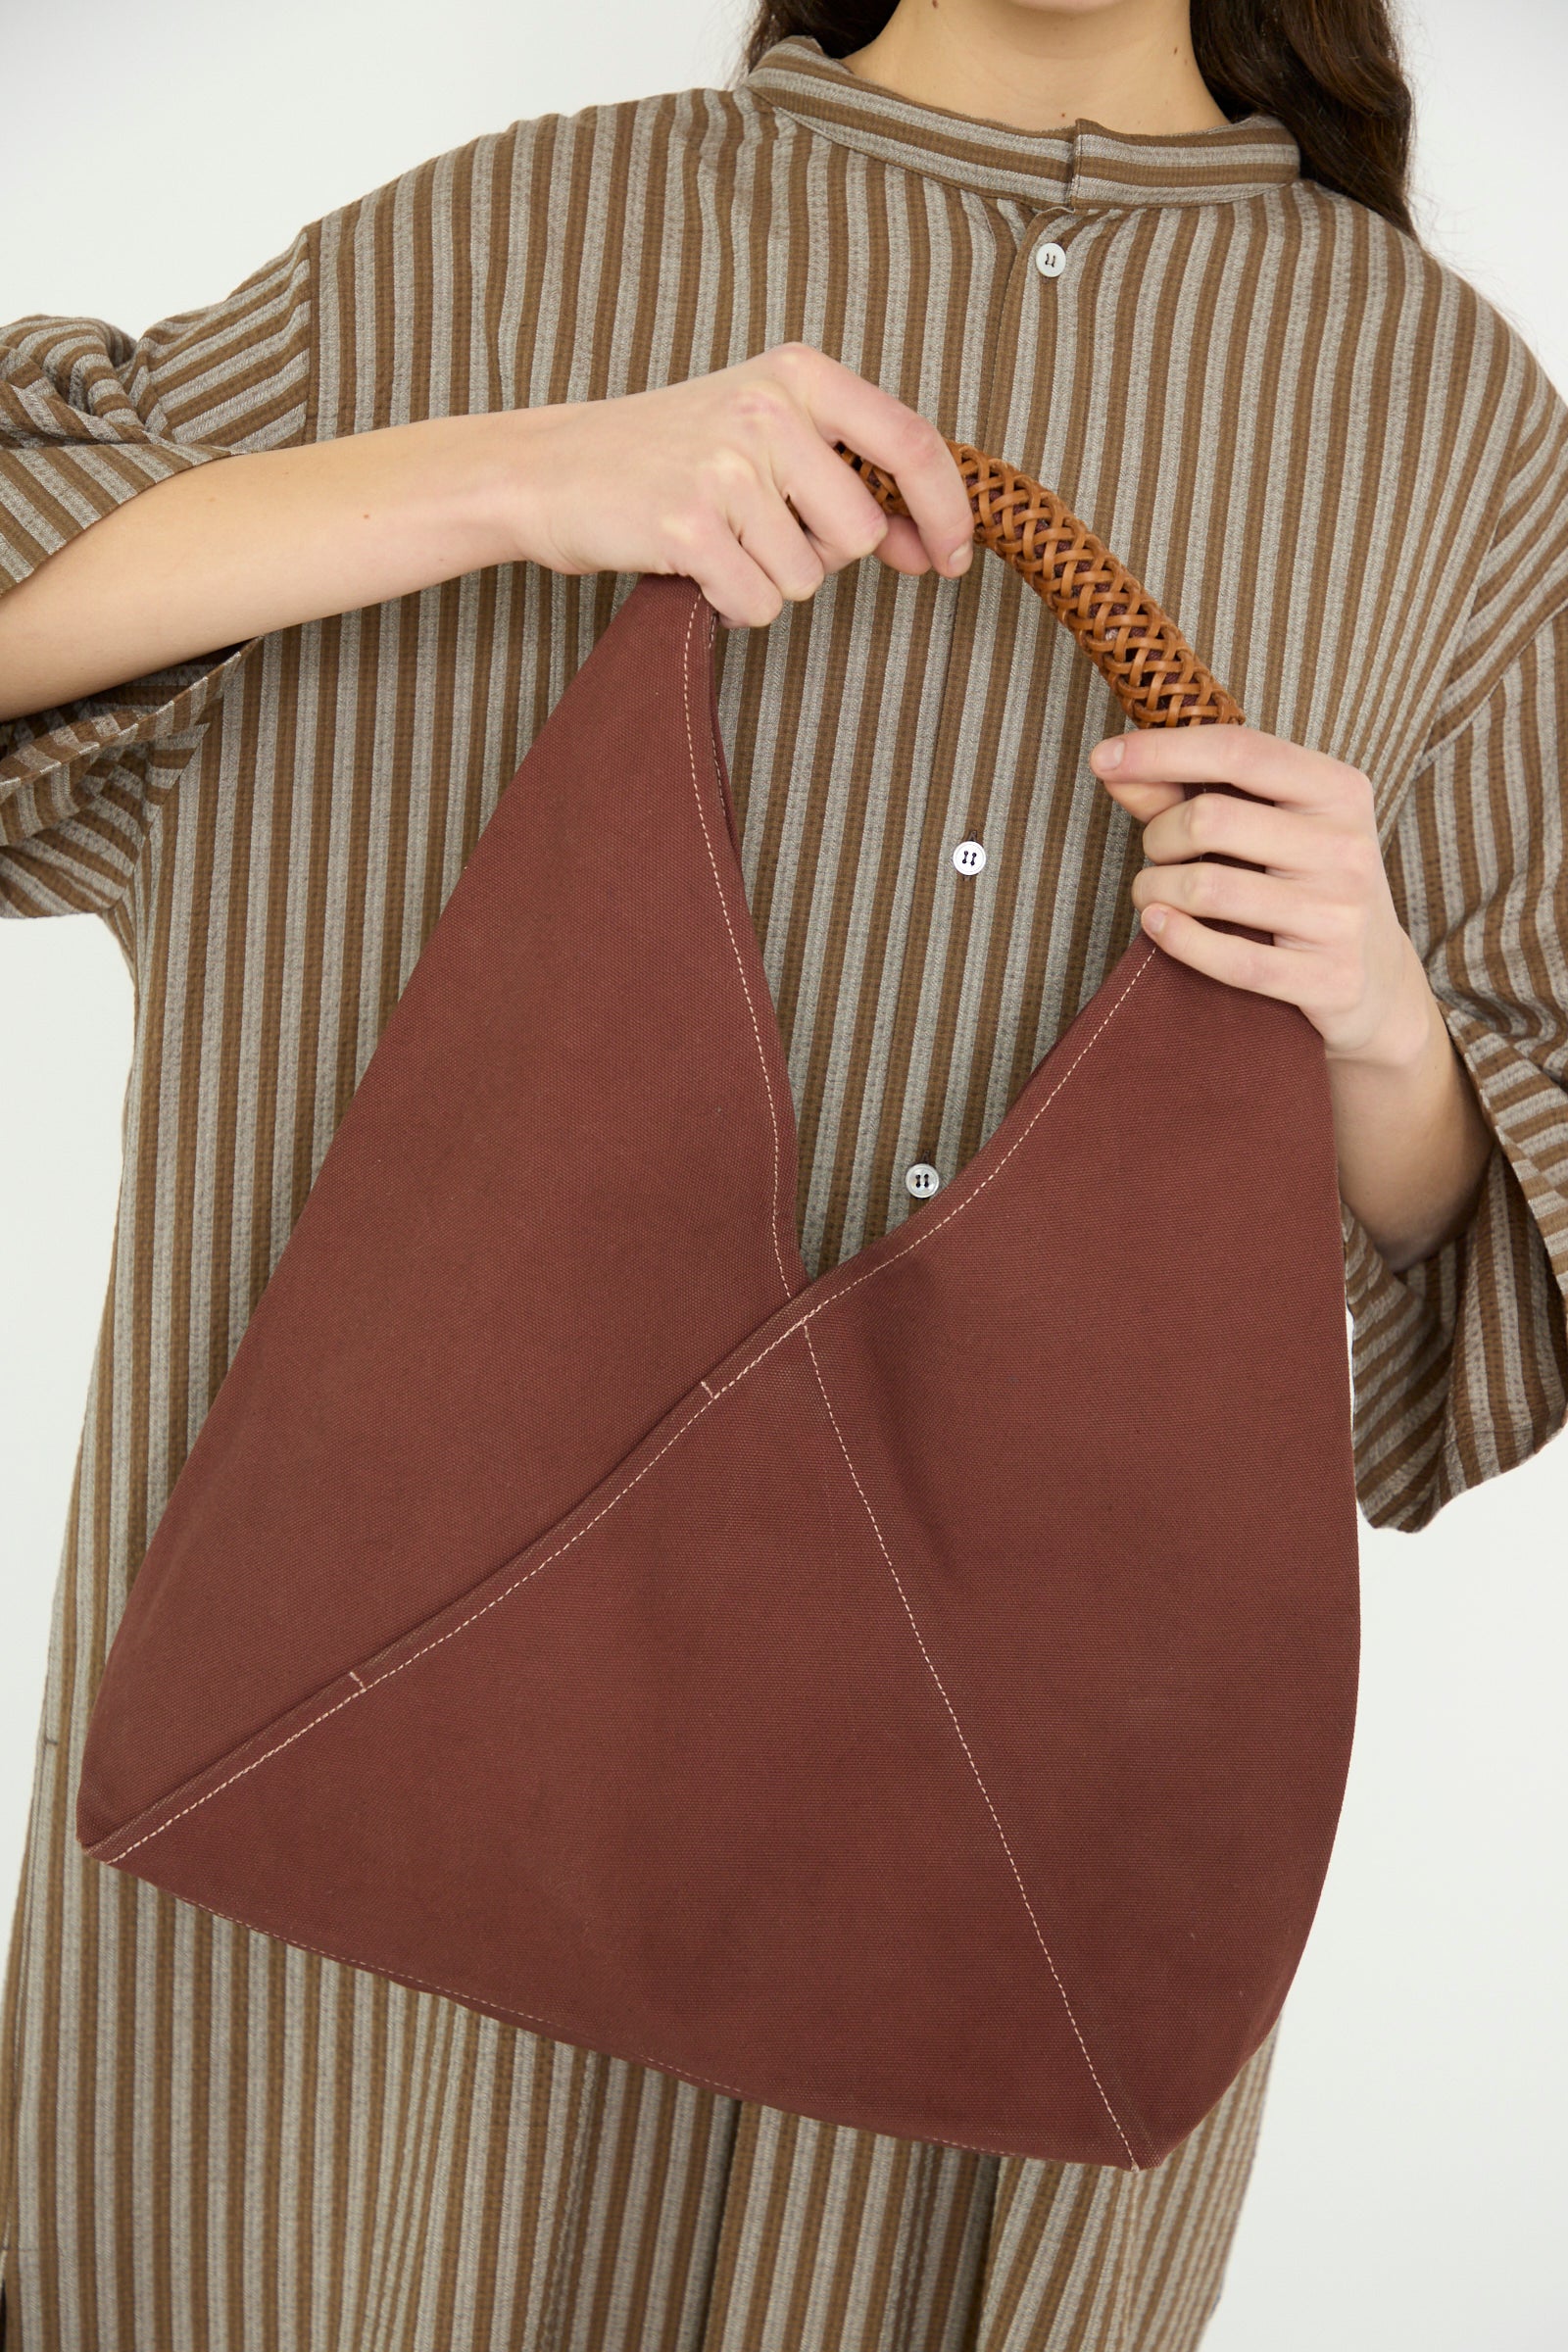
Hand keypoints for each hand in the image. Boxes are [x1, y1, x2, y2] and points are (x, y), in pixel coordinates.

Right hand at [505, 344, 975, 628]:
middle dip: (821, 558)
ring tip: (718, 543)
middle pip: (858, 534)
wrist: (549, 469)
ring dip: (768, 583)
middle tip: (762, 535)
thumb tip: (923, 541)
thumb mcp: (761, 430)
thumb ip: (843, 472)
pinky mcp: (689, 525)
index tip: (954, 558)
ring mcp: (728, 466)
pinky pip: (757, 604)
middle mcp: (769, 409)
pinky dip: (731, 607)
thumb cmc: (664, 456)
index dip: (947, 510)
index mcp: (799, 374)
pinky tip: (696, 570)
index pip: (911, 442)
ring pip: (807, 578)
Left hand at [1087, 723, 1431, 1068]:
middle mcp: (1346, 847)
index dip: (1162, 751)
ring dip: (1154, 890)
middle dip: (1159, 836)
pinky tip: (1157, 925)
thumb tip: (1115, 767)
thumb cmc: (1301, 886)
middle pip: (1210, 819)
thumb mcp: (1266, 827)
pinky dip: (1176, 938)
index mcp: (1338, 790)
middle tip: (1157, 854)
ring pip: (1208, 888)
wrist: (1375, 979)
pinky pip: (1230, 958)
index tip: (1104, 758)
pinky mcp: (1328, 979)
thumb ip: (1188, 794)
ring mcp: (1341, 916)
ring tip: (1152, 894)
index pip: (1239, 751)